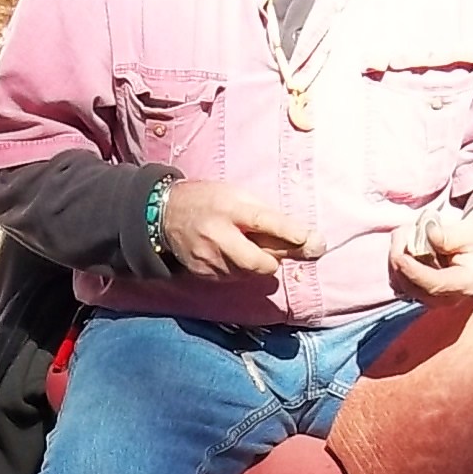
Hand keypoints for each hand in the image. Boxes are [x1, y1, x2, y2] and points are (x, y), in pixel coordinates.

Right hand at [158, 178, 318, 281]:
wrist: (165, 215)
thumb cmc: (209, 201)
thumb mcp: (237, 195)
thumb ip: (265, 214)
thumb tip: (301, 238)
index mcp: (229, 208)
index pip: (262, 221)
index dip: (286, 231)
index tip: (306, 238)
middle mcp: (218, 235)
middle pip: (257, 262)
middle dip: (273, 261)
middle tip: (276, 253)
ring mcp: (209, 258)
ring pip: (248, 273)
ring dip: (255, 264)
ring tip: (244, 246)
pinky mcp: (204, 273)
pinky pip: (234, 277)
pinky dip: (239, 269)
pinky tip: (229, 254)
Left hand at [386, 202, 472, 303]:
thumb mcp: (470, 232)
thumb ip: (450, 235)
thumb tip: (429, 233)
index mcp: (465, 284)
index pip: (435, 284)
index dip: (415, 272)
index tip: (400, 256)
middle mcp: (446, 298)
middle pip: (412, 286)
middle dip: (400, 257)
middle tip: (403, 230)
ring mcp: (429, 298)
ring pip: (399, 282)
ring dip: (396, 255)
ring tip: (408, 233)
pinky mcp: (416, 293)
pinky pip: (396, 279)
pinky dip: (395, 261)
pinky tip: (406, 244)